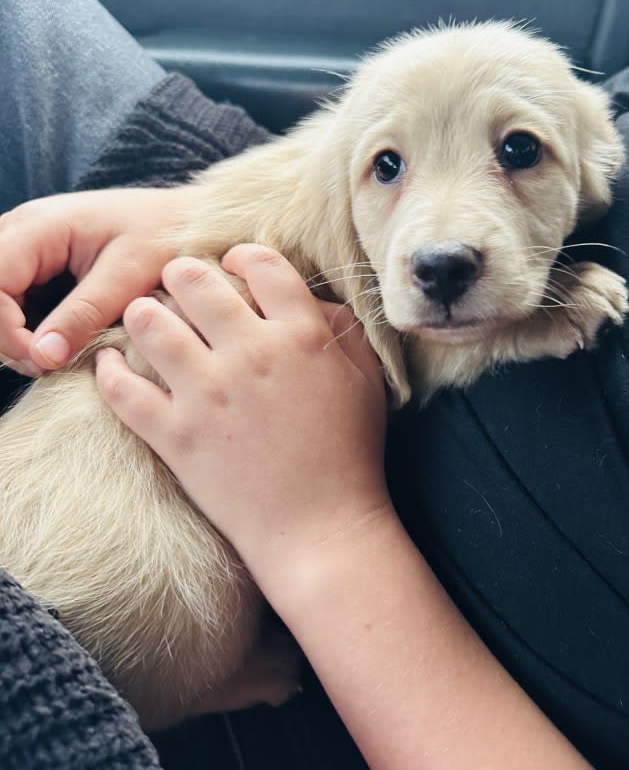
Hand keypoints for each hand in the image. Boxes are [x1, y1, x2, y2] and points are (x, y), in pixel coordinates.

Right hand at [0, 187, 191, 374]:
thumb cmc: (163, 237)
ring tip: (57, 358)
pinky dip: (30, 327)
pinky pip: (13, 300)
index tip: (42, 360)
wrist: (185, 220)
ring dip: (16, 335)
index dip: (4, 329)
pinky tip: (63, 342)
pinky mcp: (36, 264)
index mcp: (39, 227)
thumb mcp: (129, 277)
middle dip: (6, 336)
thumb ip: (85, 314)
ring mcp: (25, 246)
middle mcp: (21, 231)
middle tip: (48, 366)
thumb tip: (42, 356)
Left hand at [95, 244, 388, 587]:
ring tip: (145, 318)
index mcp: (301, 336)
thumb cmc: (350, 454)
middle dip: (181, 273)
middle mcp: (250, 354)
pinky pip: (122, 389)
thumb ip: (341, 329)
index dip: (243, 254)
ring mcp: (207, 395)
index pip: (261, 263)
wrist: (321, 528)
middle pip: (194, 280)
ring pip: (148, 322)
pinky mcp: (176, 436)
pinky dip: (109, 370)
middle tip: (179, 283)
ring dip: (142, 312)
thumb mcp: (365, 382)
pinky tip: (111, 363)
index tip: (234, 263)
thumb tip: (306, 297)